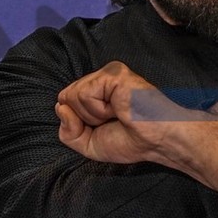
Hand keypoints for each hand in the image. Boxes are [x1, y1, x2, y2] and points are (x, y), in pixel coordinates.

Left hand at [56, 61, 191, 163]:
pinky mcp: (113, 73)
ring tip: (117, 114)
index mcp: (96, 92)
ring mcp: (107, 73)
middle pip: (65, 98)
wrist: (157, 141)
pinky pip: (84, 93)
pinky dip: (98, 110)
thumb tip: (60, 106)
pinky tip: (119, 109)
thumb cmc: (130, 141)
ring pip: (72, 95)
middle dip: (84, 119)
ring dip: (93, 115)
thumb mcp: (88, 144)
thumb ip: (67, 131)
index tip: (104, 127)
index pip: (65, 102)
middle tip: (112, 121)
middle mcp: (100, 79)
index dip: (77, 122)